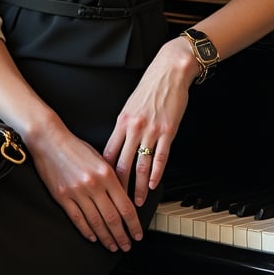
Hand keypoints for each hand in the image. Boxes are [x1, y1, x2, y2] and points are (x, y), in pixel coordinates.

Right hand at [28, 125, 142, 252]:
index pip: (125, 206)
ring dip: (106, 237)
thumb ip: (112, 177)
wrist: (50, 140)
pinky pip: (78, 219)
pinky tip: (93, 237)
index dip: (133, 224)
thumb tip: (123, 198)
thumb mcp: (100, 157)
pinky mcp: (63, 197)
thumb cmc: (75, 146)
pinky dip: (87, 231)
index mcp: (106, 174)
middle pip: (112, 218)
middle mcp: (93, 185)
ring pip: (96, 222)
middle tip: (127, 246)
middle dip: (122, 236)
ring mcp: (77, 192)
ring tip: (112, 246)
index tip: (137, 234)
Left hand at [102, 38, 194, 206]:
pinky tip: (154, 185)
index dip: (105, 172)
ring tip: (137, 201)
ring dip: (139, 186)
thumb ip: (124, 126)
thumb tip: (117, 146)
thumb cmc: (150, 87)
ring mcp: (151, 130)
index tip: (104, 186)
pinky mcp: (168, 131)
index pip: (108, 152)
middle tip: (118, 203)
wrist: (169, 72)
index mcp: (122, 121)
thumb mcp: (130, 106)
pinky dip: (156, 174)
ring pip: (141, 164)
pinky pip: (161, 157)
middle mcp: (134, 127)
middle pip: (122, 163)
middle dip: (120, 186)